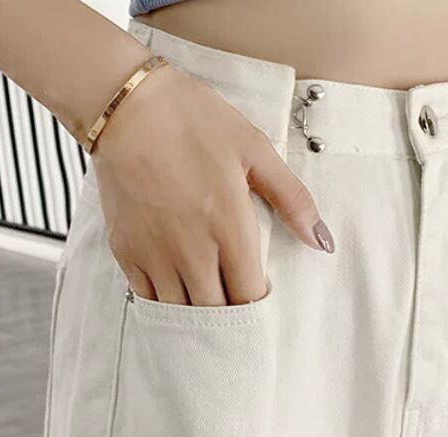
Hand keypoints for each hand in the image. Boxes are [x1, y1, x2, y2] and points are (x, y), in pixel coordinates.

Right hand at [90, 62, 334, 306]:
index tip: (262, 302)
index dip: (258, 307)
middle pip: (216, 313)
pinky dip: (164, 303)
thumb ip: (292, 199)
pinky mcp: (125, 249)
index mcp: (230, 227)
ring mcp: (155, 252)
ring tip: (208, 308)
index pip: (249, 296)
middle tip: (237, 312)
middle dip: (230, 319)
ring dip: (197, 316)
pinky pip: (146, 296)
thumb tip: (322, 240)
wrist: (126, 105)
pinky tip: (176, 294)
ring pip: (180, 311)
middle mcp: (192, 249)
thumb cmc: (193, 121)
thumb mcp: (255, 150)